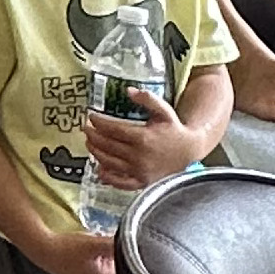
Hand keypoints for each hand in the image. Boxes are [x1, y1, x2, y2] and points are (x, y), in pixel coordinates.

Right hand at [32, 219, 120, 273]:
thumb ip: (114, 243)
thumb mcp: (94, 243)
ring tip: (83, 244)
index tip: (103, 240)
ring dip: (94, 254)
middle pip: (108, 264)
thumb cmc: (69, 247)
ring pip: (97, 265)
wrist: (43, 249)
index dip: (112, 248)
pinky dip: (84, 258)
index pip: (119, 262)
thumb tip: (131, 241)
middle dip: (103, 252)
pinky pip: (85, 267)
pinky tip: (75, 250)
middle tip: (93, 241)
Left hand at [86, 92, 226, 187]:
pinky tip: (99, 169)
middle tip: (85, 129)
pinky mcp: (142, 182)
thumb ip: (147, 99)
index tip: (91, 117)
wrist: (189, 151)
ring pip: (109, 162)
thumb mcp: (164, 111)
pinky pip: (120, 182)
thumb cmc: (174, 130)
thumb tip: (128, 91)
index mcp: (143, 137)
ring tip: (89, 143)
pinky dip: (108, 177)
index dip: (99, 123)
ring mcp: (139, 171)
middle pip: (108, 145)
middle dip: (93, 136)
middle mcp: (139, 156)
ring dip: (96, 152)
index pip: (113, 129)